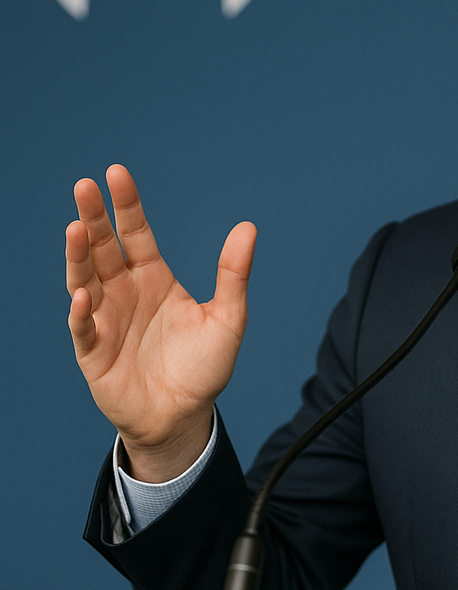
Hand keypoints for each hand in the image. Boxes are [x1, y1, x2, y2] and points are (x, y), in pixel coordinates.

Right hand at [66, 165, 256, 481]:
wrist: (185, 416)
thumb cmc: (204, 367)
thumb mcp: (228, 318)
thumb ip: (233, 274)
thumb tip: (248, 227)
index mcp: (154, 278)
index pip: (136, 233)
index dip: (126, 205)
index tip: (116, 173)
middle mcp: (125, 293)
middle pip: (104, 248)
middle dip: (94, 218)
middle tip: (84, 186)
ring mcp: (106, 320)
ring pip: (85, 280)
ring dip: (78, 256)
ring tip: (76, 228)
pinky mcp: (94, 353)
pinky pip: (85, 329)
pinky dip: (82, 313)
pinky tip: (84, 295)